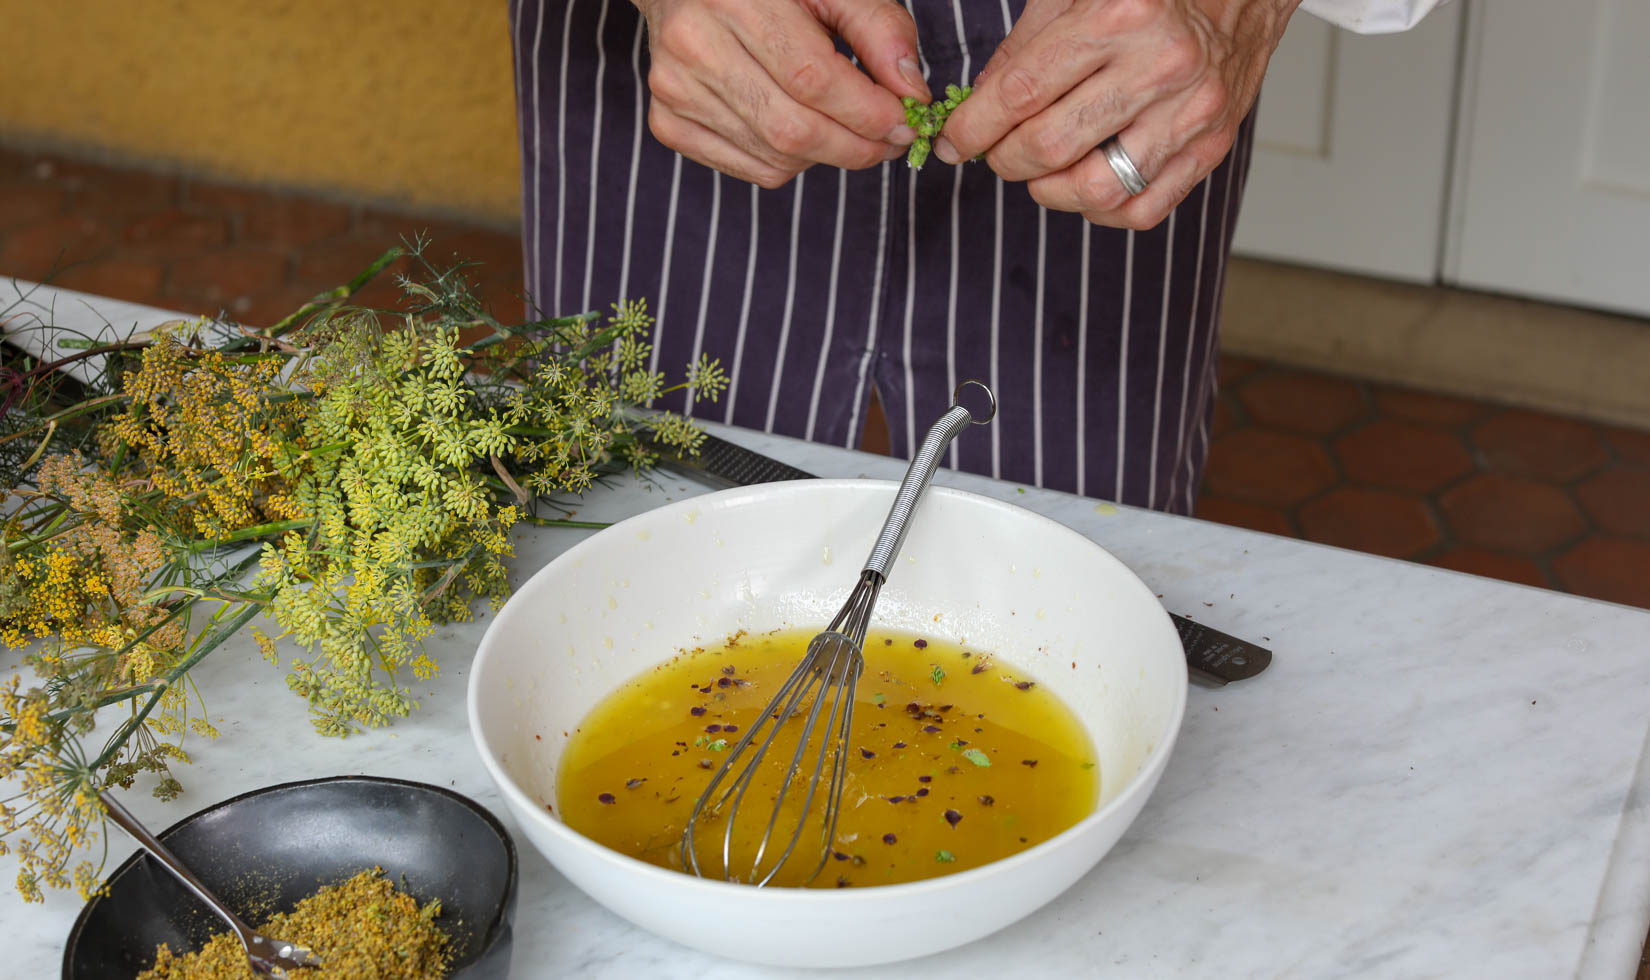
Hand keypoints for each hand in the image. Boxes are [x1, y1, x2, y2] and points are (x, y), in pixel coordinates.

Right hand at [635, 0, 932, 188]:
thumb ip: (877, 28)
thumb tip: (911, 92)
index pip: (812, 79)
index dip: (867, 111)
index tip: (907, 121)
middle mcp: (694, 46)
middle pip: (792, 129)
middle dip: (856, 146)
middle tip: (890, 141)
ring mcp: (675, 90)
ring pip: (775, 157)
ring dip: (828, 155)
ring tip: (850, 131)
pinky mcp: (668, 122)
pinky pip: (750, 169)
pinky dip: (792, 162)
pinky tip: (804, 131)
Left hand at [934, 0, 1298, 228]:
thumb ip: (1022, 51)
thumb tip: (975, 111)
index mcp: (1120, 14)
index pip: (1021, 92)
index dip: (974, 127)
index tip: (953, 142)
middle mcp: (1161, 64)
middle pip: (1052, 146)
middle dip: (1006, 160)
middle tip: (997, 153)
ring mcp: (1193, 111)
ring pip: (1096, 189)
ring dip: (1049, 191)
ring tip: (1040, 170)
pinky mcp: (1212, 146)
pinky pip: (1141, 209)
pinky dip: (1099, 210)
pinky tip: (1085, 182)